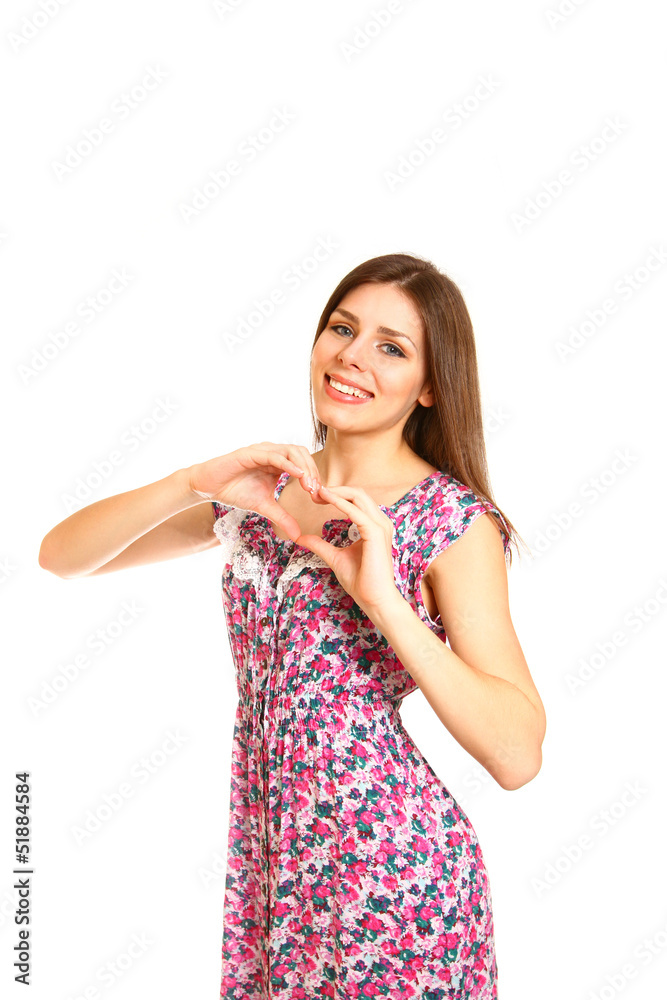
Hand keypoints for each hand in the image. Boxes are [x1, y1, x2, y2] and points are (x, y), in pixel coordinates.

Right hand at [187, 441, 327, 543]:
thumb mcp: (264, 506)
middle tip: (317, 492)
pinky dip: (288, 464)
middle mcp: (273, 453)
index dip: (314, 478)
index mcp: (278, 463)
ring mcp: (262, 451)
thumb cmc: (235, 492)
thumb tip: (298, 535)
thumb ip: (282, 517)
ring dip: (304, 467)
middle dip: (313, 472)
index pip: (304, 464)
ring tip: (310, 486)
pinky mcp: (251, 453)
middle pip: (302, 454)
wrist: (209, 487)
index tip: (320, 497)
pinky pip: (274, 455)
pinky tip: (297, 475)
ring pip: (291, 451)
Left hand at [297, 483, 400, 614]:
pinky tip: (325, 498)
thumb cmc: (361, 581)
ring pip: (358, 495)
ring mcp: (380, 526)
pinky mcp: (376, 533)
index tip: (315, 497)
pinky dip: (339, 502)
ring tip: (316, 491)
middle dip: (335, 488)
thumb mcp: (335, 558)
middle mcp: (379, 522)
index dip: (335, 495)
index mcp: (373, 525)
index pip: (355, 500)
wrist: (375, 599)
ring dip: (336, 491)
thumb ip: (320, 545)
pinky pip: (356, 511)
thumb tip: (301, 538)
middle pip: (357, 492)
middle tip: (313, 491)